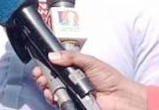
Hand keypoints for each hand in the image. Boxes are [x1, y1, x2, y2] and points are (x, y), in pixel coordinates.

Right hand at [32, 51, 147, 109]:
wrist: (119, 96)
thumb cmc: (109, 78)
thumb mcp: (90, 61)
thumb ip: (71, 57)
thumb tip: (52, 55)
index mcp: (73, 68)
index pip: (54, 64)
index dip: (45, 64)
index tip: (39, 64)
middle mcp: (69, 80)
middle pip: (49, 77)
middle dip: (41, 75)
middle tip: (40, 75)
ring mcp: (69, 92)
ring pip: (50, 89)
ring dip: (44, 86)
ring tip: (45, 84)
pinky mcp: (71, 103)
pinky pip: (57, 101)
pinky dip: (52, 98)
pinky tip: (51, 94)